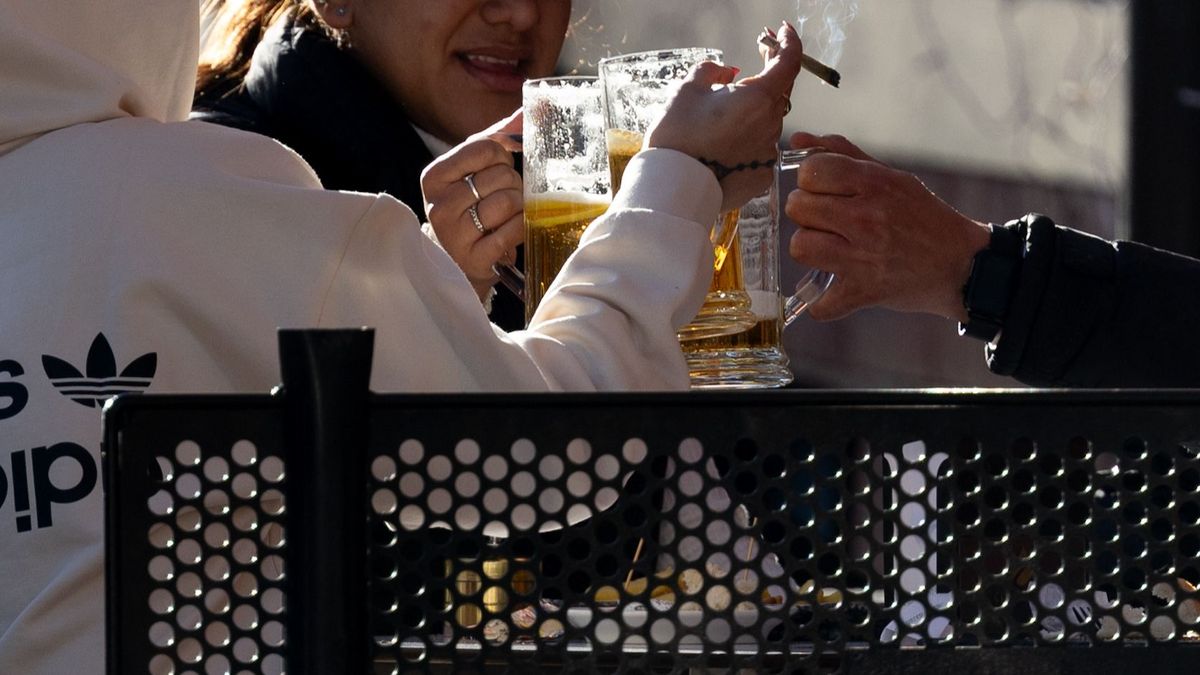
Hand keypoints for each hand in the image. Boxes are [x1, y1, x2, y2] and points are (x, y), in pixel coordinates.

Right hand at [421, 110, 524, 301]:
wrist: (456, 264)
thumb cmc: (469, 209)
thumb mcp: (473, 170)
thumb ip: (500, 136)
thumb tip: (534, 107)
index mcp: (434, 176)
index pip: (486, 147)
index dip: (502, 158)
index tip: (494, 172)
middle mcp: (439, 203)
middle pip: (502, 175)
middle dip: (512, 186)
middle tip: (500, 200)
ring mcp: (454, 233)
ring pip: (510, 202)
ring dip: (518, 208)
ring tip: (504, 218)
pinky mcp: (474, 258)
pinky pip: (514, 230)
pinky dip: (520, 229)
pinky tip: (508, 233)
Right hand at [645, 22, 803, 212]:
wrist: (672, 190)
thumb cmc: (677, 138)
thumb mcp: (686, 90)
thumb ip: (711, 71)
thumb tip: (728, 73)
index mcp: (758, 98)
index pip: (789, 60)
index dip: (788, 41)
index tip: (781, 31)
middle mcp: (771, 124)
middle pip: (778, 92)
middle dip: (767, 76)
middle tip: (749, 67)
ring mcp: (768, 153)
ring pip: (766, 122)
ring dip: (750, 115)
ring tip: (717, 123)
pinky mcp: (761, 176)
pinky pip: (759, 150)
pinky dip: (746, 143)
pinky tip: (721, 148)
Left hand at [784, 132, 991, 321]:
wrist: (961, 264)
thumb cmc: (922, 217)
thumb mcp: (891, 177)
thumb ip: (842, 155)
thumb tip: (798, 140)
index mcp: (875, 184)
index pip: (811, 171)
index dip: (810, 180)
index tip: (823, 190)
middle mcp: (867, 218)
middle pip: (799, 207)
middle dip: (807, 212)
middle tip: (826, 220)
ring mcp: (864, 258)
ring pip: (800, 247)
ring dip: (810, 249)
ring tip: (830, 248)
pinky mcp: (864, 292)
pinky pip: (819, 303)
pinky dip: (821, 302)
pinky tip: (833, 288)